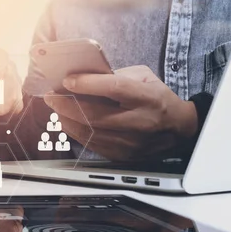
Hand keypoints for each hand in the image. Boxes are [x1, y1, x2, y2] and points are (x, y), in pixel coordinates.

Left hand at [44, 65, 197, 160]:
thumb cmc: (158, 99)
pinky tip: (68, 121)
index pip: (115, 89)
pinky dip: (76, 132)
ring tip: (57, 108)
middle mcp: (140, 122)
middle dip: (67, 104)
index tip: (68, 80)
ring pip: (90, 132)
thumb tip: (85, 76)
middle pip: (96, 114)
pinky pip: (92, 144)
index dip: (88, 84)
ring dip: (67, 119)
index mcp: (149, 98)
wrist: (178, 129)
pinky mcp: (123, 155)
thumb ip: (117, 76)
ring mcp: (131, 143)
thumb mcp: (144, 78)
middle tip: (52, 96)